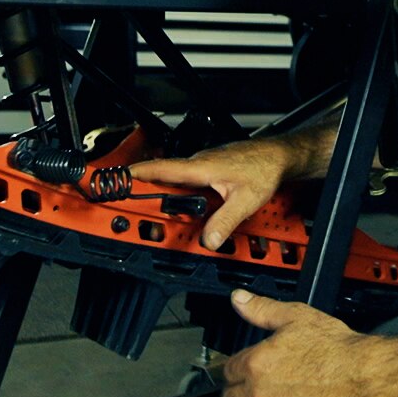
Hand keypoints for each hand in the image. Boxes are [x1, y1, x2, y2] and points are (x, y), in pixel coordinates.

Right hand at [133, 139, 299, 249]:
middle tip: (132, 209)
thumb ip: (224, 221)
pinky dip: (180, 195)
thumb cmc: (264, 168)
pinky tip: (185, 208)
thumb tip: (208, 239)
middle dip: (146, 194)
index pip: (160, 169)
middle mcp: (198, 164)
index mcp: (200, 167)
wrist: (279, 156)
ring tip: (155, 215)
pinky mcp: (210, 171)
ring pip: (176, 182)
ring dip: (164, 196)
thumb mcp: (245, 199)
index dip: (136, 176)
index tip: (118, 182)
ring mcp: (203, 167)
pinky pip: (188, 183)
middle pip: (163, 179)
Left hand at [221, 290, 367, 396]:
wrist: (361, 377)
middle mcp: (258, 393)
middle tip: (247, 391)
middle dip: (238, 392)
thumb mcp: (297, 317)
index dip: (237, 369)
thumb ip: (262, 309)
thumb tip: (239, 299)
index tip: (242, 371)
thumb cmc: (336, 349)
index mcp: (256, 363)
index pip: (229, 370)